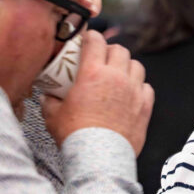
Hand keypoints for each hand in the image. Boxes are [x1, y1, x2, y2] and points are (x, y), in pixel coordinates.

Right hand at [42, 30, 153, 154]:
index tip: (88, 39)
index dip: (91, 37)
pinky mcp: (145, 105)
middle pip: (120, 50)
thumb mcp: (53, 115)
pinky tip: (131, 93)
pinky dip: (139, 86)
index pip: (96, 41)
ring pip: (136, 65)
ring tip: (119, 74)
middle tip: (103, 58)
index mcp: (93, 73)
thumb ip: (50, 101)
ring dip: (127, 66)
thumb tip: (47, 96)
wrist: (99, 156)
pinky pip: (146, 87)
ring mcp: (134, 90)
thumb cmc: (76, 135)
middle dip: (110, 51)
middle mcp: (116, 77)